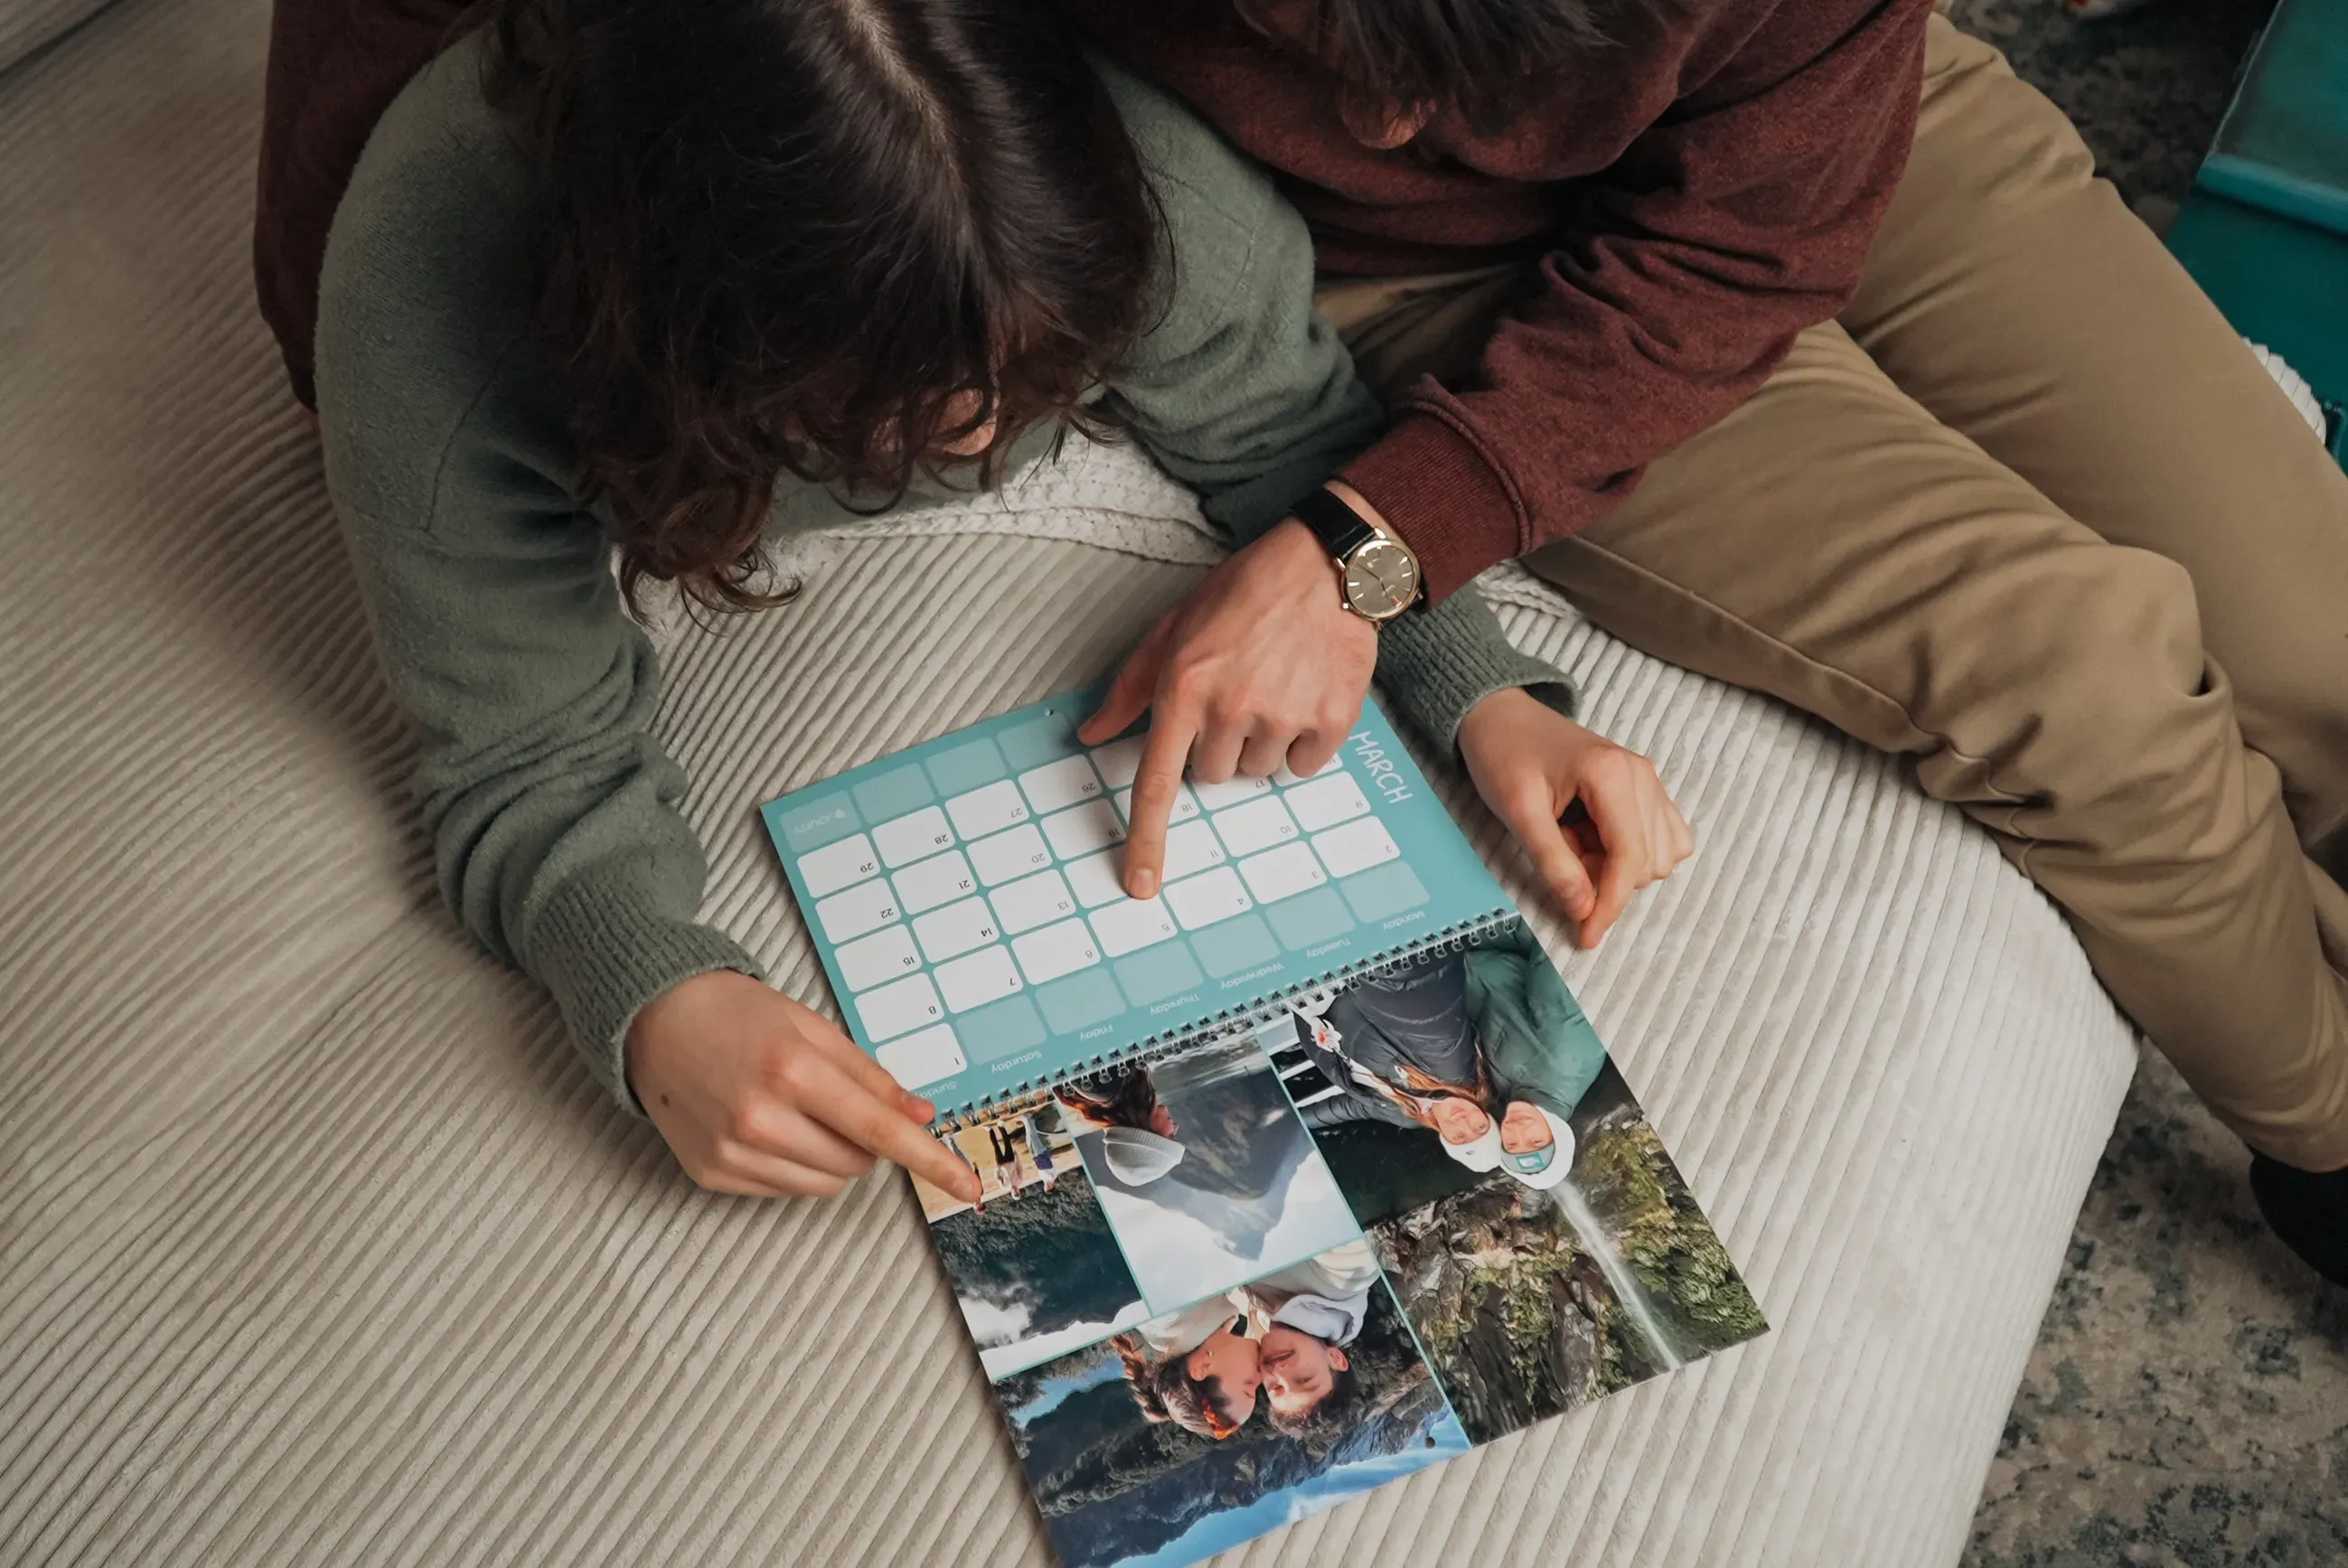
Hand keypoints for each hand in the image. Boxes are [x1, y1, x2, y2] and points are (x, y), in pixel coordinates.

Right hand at [627, 970, 979, 1201]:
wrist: (653, 1020)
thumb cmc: (738, 1014)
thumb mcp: (813, 1028)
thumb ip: (870, 1077)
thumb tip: (921, 1117)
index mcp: (792, 1071)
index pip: (879, 1130)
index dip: (930, 1160)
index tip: (969, 1185)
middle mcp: (760, 1119)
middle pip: (857, 1162)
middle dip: (867, 1140)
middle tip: (835, 1101)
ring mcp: (732, 1152)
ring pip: (825, 1184)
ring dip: (834, 1157)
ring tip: (800, 1112)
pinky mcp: (711, 1175)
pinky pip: (785, 1190)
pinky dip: (795, 1166)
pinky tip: (768, 1127)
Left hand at [1079, 517, 1375, 896]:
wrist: (1326, 565)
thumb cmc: (1243, 591)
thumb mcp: (1174, 627)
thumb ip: (1131, 687)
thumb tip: (1092, 735)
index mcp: (1183, 687)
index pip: (1157, 781)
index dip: (1146, 839)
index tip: (1140, 885)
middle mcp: (1230, 708)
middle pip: (1213, 775)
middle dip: (1219, 744)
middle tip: (1237, 692)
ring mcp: (1283, 716)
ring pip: (1259, 771)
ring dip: (1263, 741)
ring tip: (1275, 683)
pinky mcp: (1330, 720)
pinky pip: (1305, 765)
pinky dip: (1305, 741)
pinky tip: (1306, 693)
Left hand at [1458, 688, 1693, 947]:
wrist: (1501, 715)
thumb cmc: (1504, 755)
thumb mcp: (1518, 812)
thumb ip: (1553, 862)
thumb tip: (1583, 909)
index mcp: (1612, 775)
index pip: (1630, 860)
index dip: (1609, 905)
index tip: (1585, 936)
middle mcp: (1642, 776)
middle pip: (1648, 863)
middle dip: (1606, 879)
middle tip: (1557, 853)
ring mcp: (1648, 781)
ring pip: (1660, 856)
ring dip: (1617, 867)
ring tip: (1571, 841)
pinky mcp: (1645, 789)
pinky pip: (1663, 839)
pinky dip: (1632, 854)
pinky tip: (1594, 841)